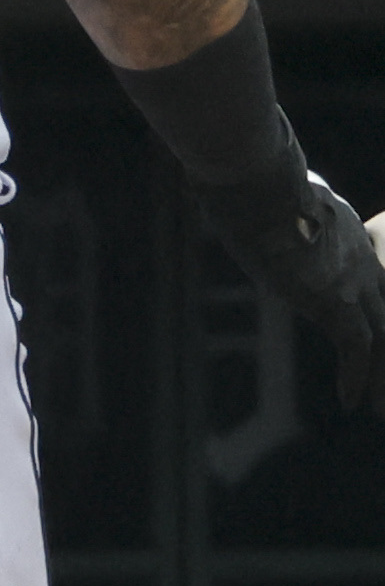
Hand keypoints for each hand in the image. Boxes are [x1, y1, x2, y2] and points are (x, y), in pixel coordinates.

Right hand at [202, 140, 384, 415]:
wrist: (260, 181)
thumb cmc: (252, 177)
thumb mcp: (264, 192)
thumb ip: (259, 202)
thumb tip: (217, 190)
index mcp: (345, 230)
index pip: (372, 277)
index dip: (374, 308)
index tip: (374, 335)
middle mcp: (360, 256)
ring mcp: (353, 278)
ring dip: (383, 375)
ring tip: (380, 408)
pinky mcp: (334, 300)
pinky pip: (357, 347)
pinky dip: (356, 377)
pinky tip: (350, 403)